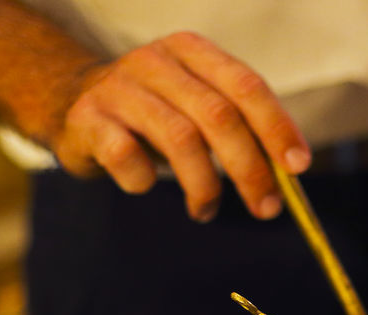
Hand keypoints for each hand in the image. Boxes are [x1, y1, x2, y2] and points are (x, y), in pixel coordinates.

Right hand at [51, 31, 310, 221]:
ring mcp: (118, 87)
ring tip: (206, 210)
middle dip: (249, 168)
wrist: (70, 105)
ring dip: (203, 186)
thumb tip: (288, 173)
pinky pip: (125, 156)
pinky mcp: (87, 119)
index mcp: (192, 51)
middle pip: (218, 115)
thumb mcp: (196, 106)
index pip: (246, 86)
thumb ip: (239, 128)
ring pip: (179, 139)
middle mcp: (156, 61)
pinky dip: (144, 180)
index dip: (276, 127)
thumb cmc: (152, 114)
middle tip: (265, 208)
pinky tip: (146, 186)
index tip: (297, 167)